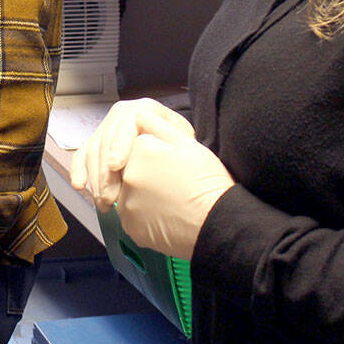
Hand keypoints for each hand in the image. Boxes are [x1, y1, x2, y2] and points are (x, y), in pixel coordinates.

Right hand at [70, 97, 194, 210]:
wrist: (176, 145)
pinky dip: (78, 170)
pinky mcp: (98, 141)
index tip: (115, 165)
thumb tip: (159, 142)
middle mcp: (122, 114)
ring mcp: (108, 127)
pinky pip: (82, 154)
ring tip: (103, 201)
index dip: (119, 144)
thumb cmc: (181, 143)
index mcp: (144, 109)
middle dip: (106, 172)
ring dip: (95, 178)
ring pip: (92, 150)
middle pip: (106, 140)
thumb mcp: (184, 136)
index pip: (127, 123)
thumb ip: (175, 137)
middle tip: (110, 197)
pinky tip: (79, 185)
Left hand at [71, 98, 233, 259]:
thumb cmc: (206, 182)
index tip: (171, 164)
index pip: (136, 145)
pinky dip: (143, 215)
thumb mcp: (188, 143)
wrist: (217, 223)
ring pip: (127, 193)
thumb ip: (159, 126)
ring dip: (140, 194)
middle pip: (129, 169)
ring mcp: (126, 205)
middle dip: (144, 172)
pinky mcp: (130, 228)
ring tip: (169, 200)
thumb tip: (140, 115)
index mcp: (140, 151)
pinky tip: (164, 214)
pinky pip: (131, 216)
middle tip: (171, 183)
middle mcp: (127, 177)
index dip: (154, 154)